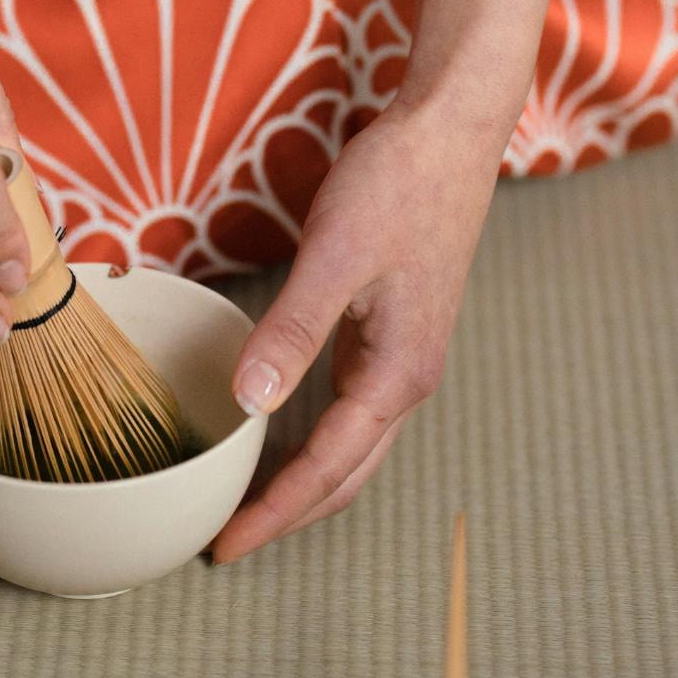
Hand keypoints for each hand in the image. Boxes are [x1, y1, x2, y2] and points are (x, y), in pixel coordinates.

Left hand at [210, 0, 563, 562]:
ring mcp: (406, 356)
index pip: (328, 469)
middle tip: (227, 542)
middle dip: (290, 514)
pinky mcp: (396, 330)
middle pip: (348, 475)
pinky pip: (353, 408)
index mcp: (397, 373)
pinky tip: (279, 431)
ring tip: (247, 502)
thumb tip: (250, 405)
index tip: (225, 546)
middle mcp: (408, 378)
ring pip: (354, 446)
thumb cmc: (399, 184)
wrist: (452, 131)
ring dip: (305, 481)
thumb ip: (294, 331)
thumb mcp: (337, 255)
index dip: (274, 513)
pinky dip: (317, 438)